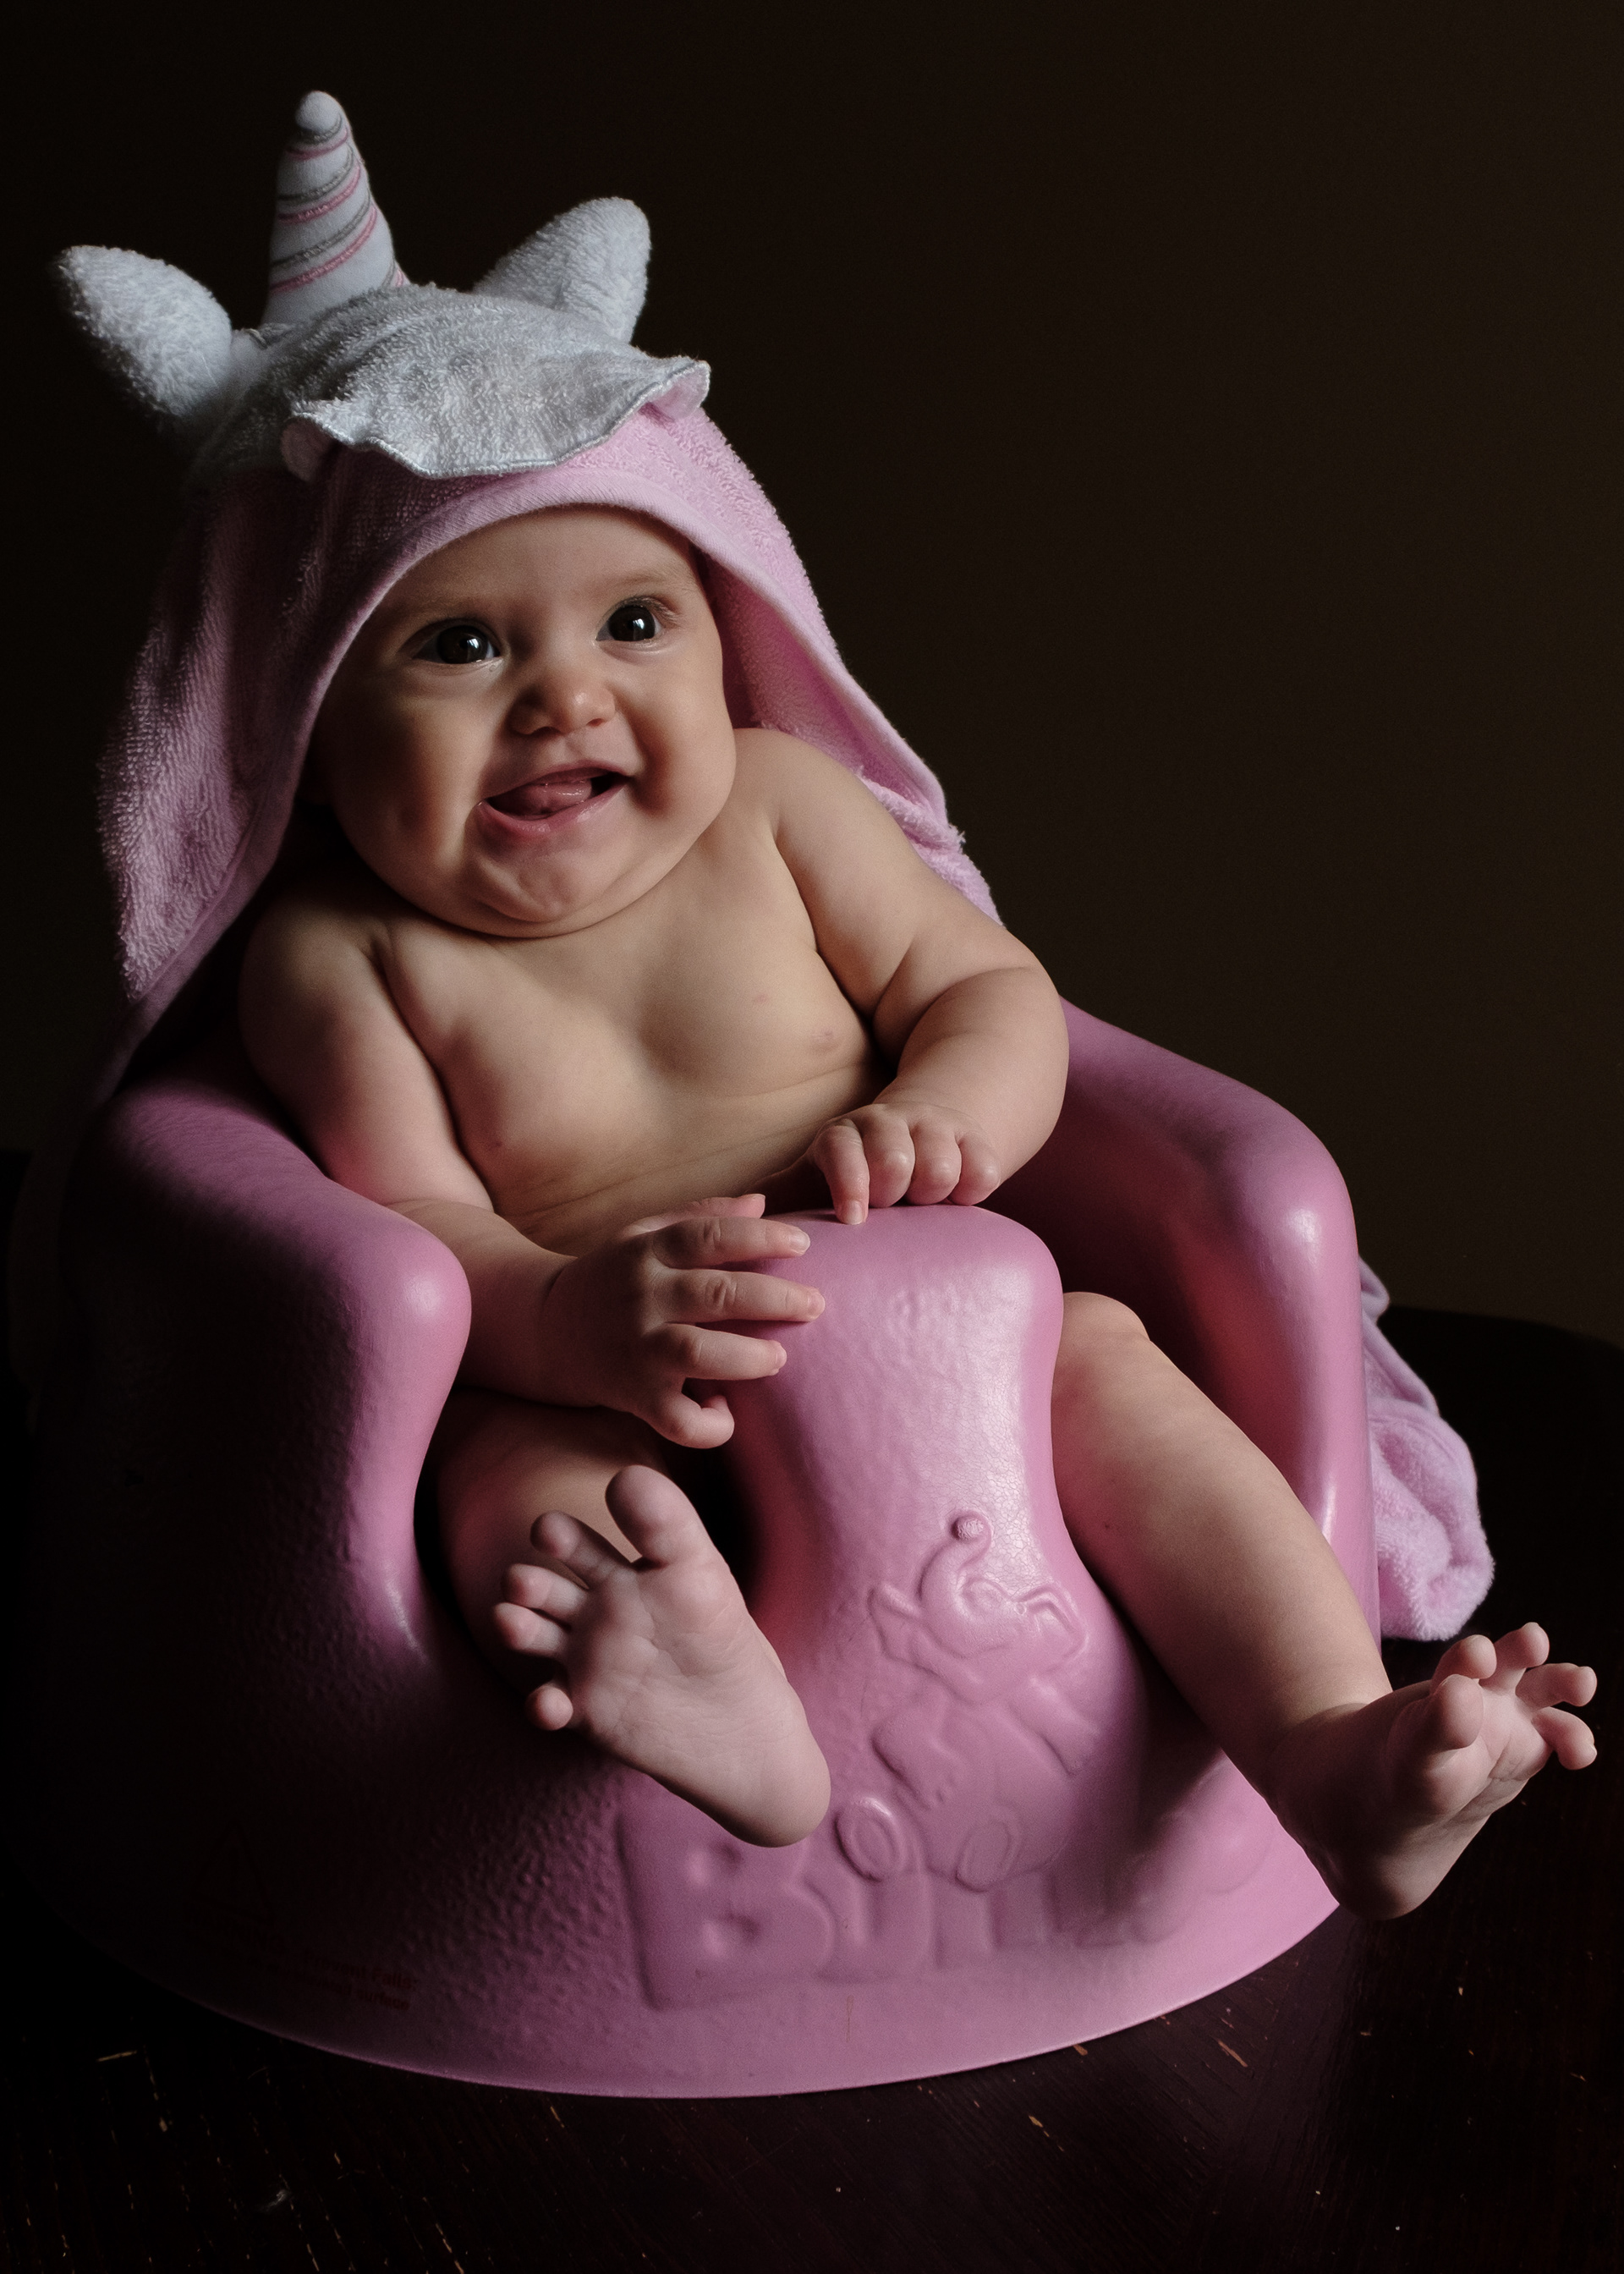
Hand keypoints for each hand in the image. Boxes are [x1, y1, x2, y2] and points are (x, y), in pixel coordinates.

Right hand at [535, 1195, 823, 1446]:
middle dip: (773, 1298)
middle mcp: (642, 1298)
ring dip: (746, 1358)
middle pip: (714, 1294)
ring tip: (779, 1359)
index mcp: (649, 1253)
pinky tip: (727, 1410)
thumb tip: (762, 1203)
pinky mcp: (633, 1396)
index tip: (803, 1244)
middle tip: (817, 1305)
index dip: (760, 1237)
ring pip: (696, 1354)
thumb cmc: (612, 1279)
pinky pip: (677, 1420)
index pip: (709, 1236)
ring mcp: (636, 1349)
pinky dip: (709, 1423)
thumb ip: (700, 1217)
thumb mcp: (642, 1236)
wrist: (544, 1331)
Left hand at [769, 1098, 1001, 1224]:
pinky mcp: (975, 1141)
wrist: (920, 1135)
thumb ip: (774, 1198)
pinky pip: (985, 1167)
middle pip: (894, 1155)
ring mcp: (934, 1129)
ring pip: (941, 1160)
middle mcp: (888, 1124)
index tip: (853, 1219)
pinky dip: (976, 1188)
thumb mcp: (810, 1181)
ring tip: (925, 1208)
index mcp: (843, 1136)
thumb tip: (724, 1217)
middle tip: (893, 1211)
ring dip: (933, 1189)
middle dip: (893, 1188)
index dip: (848, 1180)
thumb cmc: (853, 1177)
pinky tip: (962, 1203)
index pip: (841, 1146)